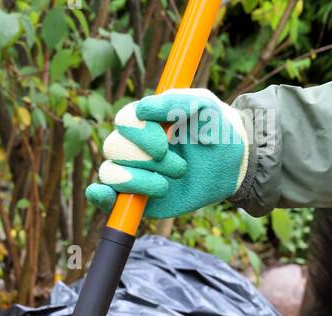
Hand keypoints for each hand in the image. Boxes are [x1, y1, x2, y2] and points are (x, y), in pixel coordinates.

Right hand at [85, 88, 249, 218]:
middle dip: (144, 159)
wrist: (231, 164)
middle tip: (177, 165)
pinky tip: (104, 195)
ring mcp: (132, 172)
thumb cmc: (215, 129)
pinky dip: (100, 197)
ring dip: (139, 180)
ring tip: (166, 185)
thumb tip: (142, 109)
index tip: (167, 140)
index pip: (124, 121)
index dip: (140, 132)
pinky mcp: (133, 199)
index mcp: (146, 120)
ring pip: (111, 173)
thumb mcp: (203, 105)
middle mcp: (134, 145)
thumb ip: (176, 101)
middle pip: (114, 147)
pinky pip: (105, 198)